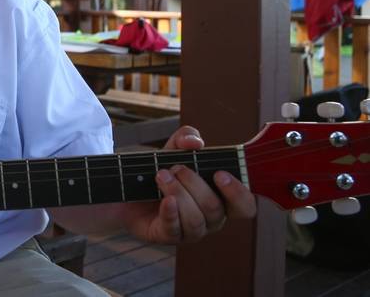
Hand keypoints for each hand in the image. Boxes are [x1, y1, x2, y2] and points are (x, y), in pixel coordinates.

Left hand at [120, 126, 255, 243]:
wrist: (130, 187)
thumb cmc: (162, 169)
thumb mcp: (174, 148)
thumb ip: (186, 137)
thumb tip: (196, 143)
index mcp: (221, 199)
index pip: (245, 206)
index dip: (238, 193)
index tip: (219, 174)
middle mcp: (210, 219)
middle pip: (215, 209)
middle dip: (195, 184)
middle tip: (176, 168)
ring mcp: (191, 231)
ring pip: (196, 220)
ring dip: (178, 193)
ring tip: (161, 176)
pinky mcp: (169, 236)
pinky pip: (175, 229)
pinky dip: (171, 213)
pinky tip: (165, 199)